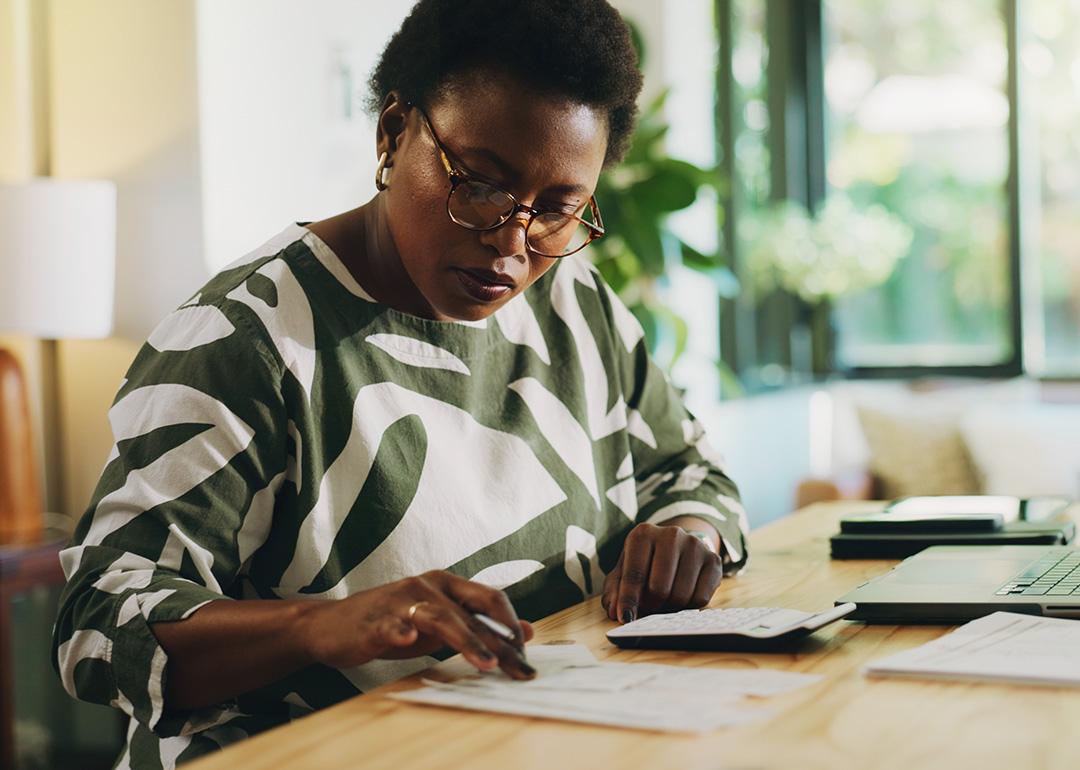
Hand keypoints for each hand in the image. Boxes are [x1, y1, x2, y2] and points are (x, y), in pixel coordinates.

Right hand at [300, 570, 535, 678]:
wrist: (333, 625)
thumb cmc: (393, 622)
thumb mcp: (441, 622)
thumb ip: (480, 624)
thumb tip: (527, 630)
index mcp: (447, 584)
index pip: (490, 600)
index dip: (511, 627)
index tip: (527, 657)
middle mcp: (428, 586)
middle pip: (471, 612)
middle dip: (499, 641)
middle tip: (520, 668)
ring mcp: (401, 600)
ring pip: (440, 617)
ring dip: (466, 640)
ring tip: (486, 662)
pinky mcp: (375, 620)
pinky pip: (390, 624)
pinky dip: (399, 631)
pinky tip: (407, 639)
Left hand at [601, 521, 722, 623]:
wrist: (677, 547)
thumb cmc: (645, 562)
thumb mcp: (624, 571)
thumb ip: (615, 592)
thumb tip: (616, 612)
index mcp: (643, 534)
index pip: (634, 573)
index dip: (629, 600)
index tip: (625, 617)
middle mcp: (671, 534)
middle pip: (659, 588)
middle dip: (651, 604)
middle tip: (649, 605)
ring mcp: (695, 545)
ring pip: (681, 595)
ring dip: (669, 607)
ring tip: (664, 599)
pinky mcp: (714, 560)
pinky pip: (700, 598)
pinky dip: (688, 606)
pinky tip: (682, 595)